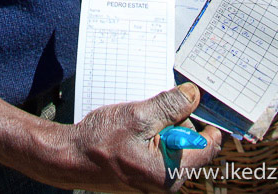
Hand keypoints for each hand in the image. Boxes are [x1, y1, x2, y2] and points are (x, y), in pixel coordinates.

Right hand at [64, 84, 220, 191]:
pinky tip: (137, 131)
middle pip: (192, 143)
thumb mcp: (139, 116)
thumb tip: (194, 95)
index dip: (208, 122)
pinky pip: (162, 148)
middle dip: (179, 121)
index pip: (209, 147)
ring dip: (164, 126)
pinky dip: (154, 134)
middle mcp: (166, 181)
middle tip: (155, 112)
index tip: (203, 102)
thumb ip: (171, 106)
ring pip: (176, 143)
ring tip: (141, 122)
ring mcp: (156, 179)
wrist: (69, 158)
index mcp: (169, 173)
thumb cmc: (99, 142)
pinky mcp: (147, 173)